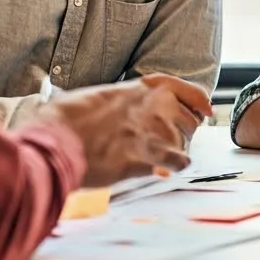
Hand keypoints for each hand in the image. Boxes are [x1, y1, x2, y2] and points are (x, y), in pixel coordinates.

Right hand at [43, 73, 211, 186]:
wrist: (53, 139)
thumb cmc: (64, 121)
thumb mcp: (92, 100)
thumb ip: (112, 104)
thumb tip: (108, 112)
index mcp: (136, 90)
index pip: (182, 89)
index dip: (198, 100)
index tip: (206, 110)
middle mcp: (150, 106)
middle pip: (188, 120)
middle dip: (184, 134)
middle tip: (171, 145)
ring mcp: (150, 130)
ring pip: (183, 142)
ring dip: (176, 152)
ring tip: (163, 161)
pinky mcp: (145, 155)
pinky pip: (176, 161)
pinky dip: (176, 167)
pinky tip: (170, 170)